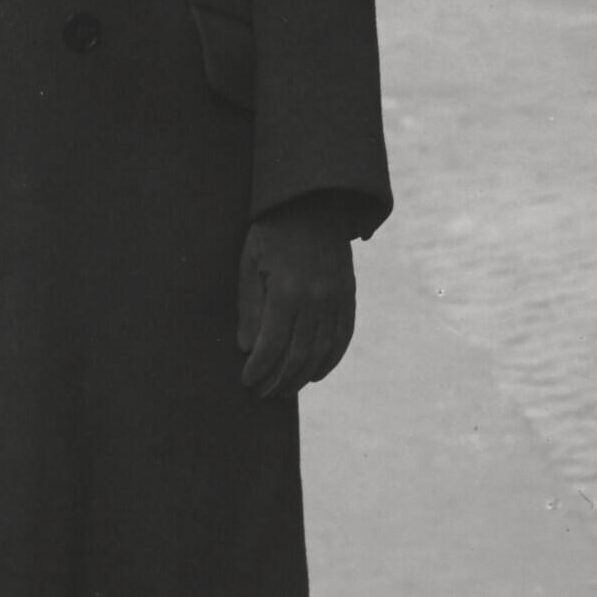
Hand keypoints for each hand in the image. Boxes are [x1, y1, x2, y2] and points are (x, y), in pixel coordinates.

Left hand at [237, 206, 355, 398]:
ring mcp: (337, 298)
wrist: (314, 203)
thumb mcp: (249, 263)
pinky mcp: (349, 296)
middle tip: (263, 393)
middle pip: (298, 355)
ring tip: (284, 390)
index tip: (246, 380)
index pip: (272, 344)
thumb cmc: (272, 232)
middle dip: (278, 380)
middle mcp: (316, 298)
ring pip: (321, 352)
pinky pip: (342, 337)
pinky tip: (315, 374)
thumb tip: (248, 349)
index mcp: (286, 289)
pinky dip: (330, 361)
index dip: (258, 368)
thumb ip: (249, 307)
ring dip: (302, 377)